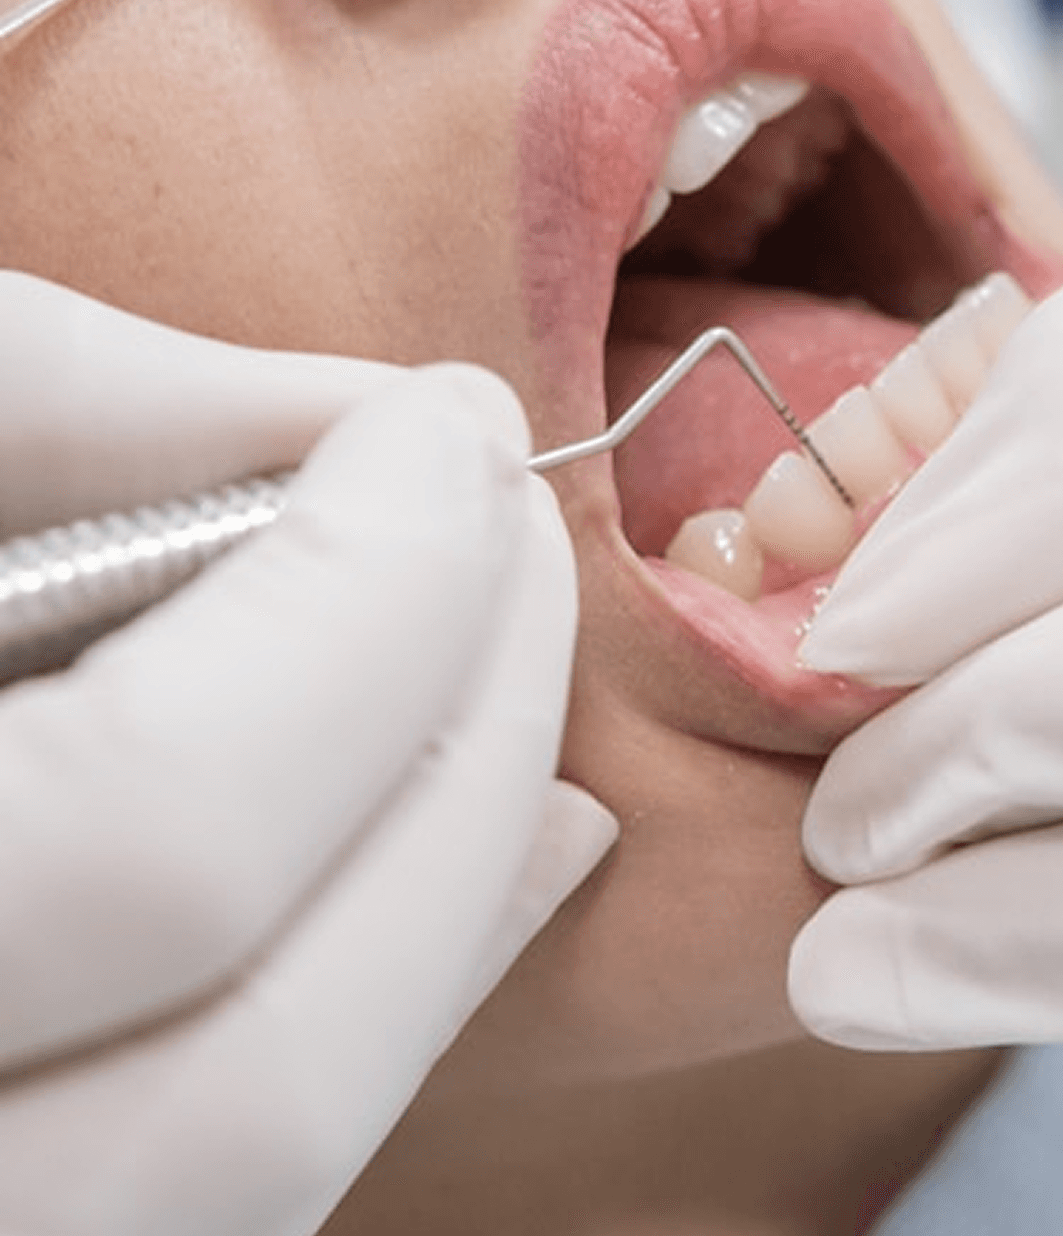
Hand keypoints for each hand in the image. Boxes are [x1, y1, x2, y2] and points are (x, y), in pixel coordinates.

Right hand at [0, 276, 615, 1235]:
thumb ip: (55, 402)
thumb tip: (355, 421)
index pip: (158, 836)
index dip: (367, 602)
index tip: (447, 416)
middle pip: (249, 1072)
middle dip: (454, 745)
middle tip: (510, 521)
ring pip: (245, 1170)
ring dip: (451, 891)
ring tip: (516, 666)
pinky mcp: (15, 1185)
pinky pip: (214, 1171)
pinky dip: (380, 989)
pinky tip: (481, 840)